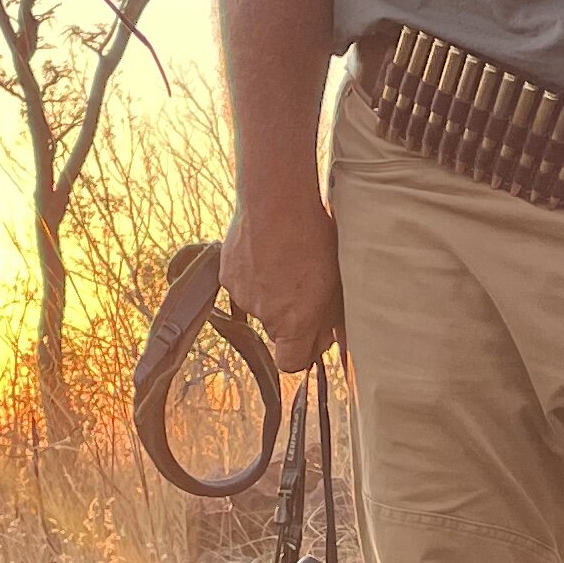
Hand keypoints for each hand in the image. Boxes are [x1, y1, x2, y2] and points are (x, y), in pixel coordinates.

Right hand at [223, 189, 342, 369]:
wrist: (277, 199)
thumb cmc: (316, 236)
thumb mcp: (337, 282)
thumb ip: (333, 319)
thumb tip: (335, 341)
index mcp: (295, 323)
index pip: (291, 363)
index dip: (304, 351)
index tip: (315, 333)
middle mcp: (266, 316)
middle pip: (278, 331)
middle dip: (291, 315)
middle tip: (306, 283)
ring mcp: (243, 296)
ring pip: (260, 305)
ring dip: (272, 291)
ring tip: (287, 258)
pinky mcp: (226, 275)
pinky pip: (242, 284)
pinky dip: (254, 274)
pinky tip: (267, 250)